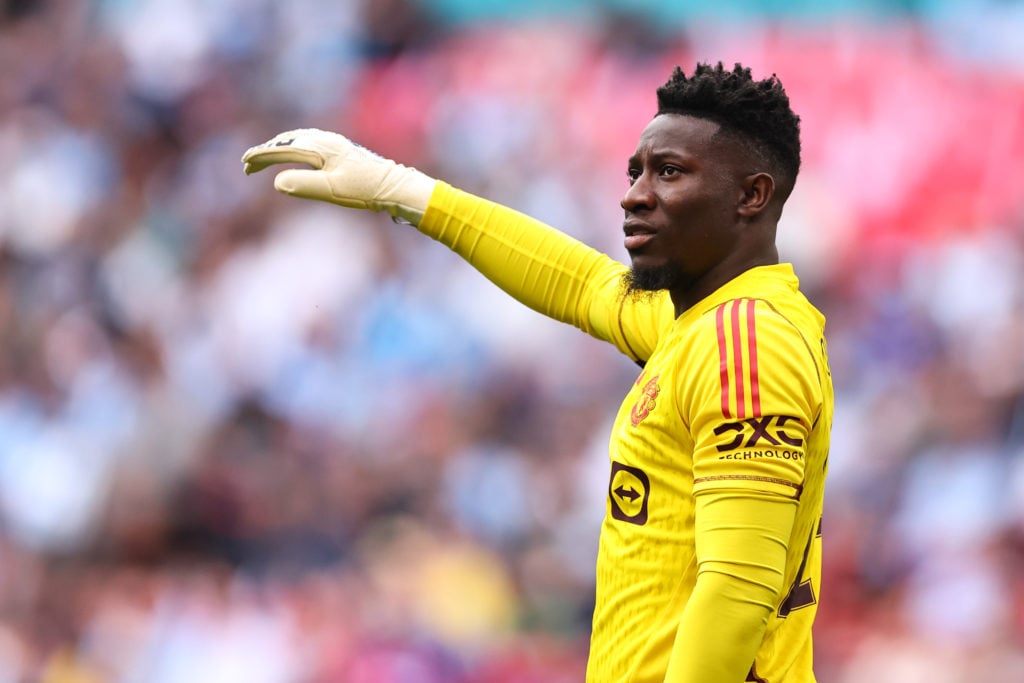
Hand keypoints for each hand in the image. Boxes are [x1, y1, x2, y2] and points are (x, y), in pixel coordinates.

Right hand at [241, 128, 436, 224]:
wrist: (394, 185)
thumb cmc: (364, 190)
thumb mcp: (332, 191)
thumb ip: (303, 185)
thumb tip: (277, 181)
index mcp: (320, 149)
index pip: (282, 150)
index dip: (261, 156)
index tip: (245, 164)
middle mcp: (324, 141)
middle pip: (287, 142)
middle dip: (266, 152)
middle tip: (248, 165)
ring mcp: (333, 143)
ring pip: (297, 139)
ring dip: (278, 147)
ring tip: (265, 157)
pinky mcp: (340, 148)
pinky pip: (308, 141)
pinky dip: (293, 145)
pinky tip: (294, 152)